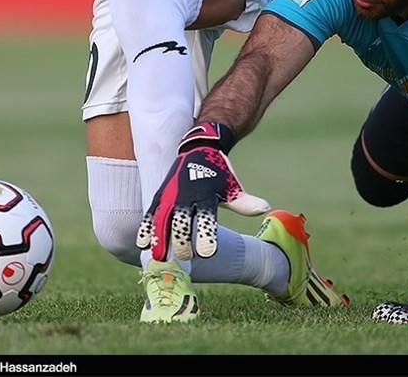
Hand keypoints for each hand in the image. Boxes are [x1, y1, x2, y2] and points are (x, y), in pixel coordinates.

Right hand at [137, 122, 270, 260]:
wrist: (199, 148)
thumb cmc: (218, 174)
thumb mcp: (232, 187)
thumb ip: (244, 202)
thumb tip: (265, 208)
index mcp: (207, 194)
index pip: (207, 217)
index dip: (207, 235)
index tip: (208, 254)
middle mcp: (187, 194)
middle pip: (182, 221)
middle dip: (182, 241)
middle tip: (185, 258)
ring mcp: (171, 194)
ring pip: (163, 218)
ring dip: (160, 238)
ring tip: (158, 257)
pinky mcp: (160, 195)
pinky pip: (151, 213)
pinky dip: (147, 227)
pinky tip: (143, 244)